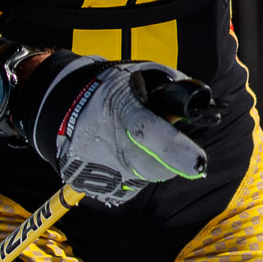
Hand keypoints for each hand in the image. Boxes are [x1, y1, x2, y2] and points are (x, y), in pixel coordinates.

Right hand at [25, 59, 209, 206]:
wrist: (59, 106)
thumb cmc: (107, 87)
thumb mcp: (141, 75)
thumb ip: (175, 89)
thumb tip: (203, 108)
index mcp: (122, 112)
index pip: (151, 133)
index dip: (176, 150)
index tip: (198, 164)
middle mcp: (109, 145)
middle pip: (157, 167)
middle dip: (168, 157)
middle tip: (154, 135)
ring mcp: (98, 170)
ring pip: (145, 177)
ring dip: (147, 162)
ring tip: (127, 139)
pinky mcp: (92, 187)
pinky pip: (128, 186)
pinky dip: (129, 173)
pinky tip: (114, 153)